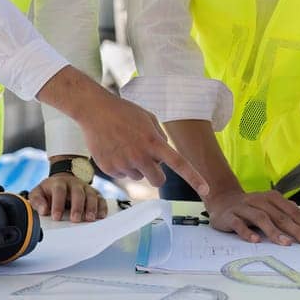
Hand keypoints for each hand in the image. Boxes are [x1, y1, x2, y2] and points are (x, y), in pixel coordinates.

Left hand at [29, 174, 107, 222]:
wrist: (62, 180)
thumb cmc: (49, 191)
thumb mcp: (38, 192)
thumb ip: (37, 201)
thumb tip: (43, 210)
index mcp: (59, 183)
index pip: (59, 191)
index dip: (58, 204)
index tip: (56, 217)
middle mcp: (74, 184)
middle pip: (77, 193)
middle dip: (77, 206)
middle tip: (75, 220)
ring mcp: (85, 188)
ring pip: (91, 195)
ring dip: (91, 207)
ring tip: (89, 219)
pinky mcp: (94, 193)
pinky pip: (100, 198)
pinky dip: (102, 207)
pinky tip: (101, 216)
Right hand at [38, 67, 209, 196]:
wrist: (93, 110)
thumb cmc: (124, 112)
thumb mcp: (148, 119)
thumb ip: (160, 138)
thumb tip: (163, 159)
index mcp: (153, 141)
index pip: (179, 163)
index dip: (194, 178)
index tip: (206, 190)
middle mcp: (140, 155)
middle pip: (158, 180)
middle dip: (157, 175)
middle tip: (149, 161)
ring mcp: (124, 163)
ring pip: (139, 176)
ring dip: (136, 166)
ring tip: (125, 145)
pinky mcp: (109, 169)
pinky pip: (123, 174)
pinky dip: (120, 165)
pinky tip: (113, 148)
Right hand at [208, 189, 299, 246]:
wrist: (222, 200)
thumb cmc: (251, 208)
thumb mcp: (270, 207)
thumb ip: (288, 214)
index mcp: (271, 198)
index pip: (291, 210)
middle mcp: (259, 200)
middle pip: (279, 215)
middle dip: (296, 229)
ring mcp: (244, 208)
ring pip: (261, 219)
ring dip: (274, 231)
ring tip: (286, 243)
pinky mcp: (230, 216)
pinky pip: (239, 224)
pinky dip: (247, 232)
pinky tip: (256, 240)